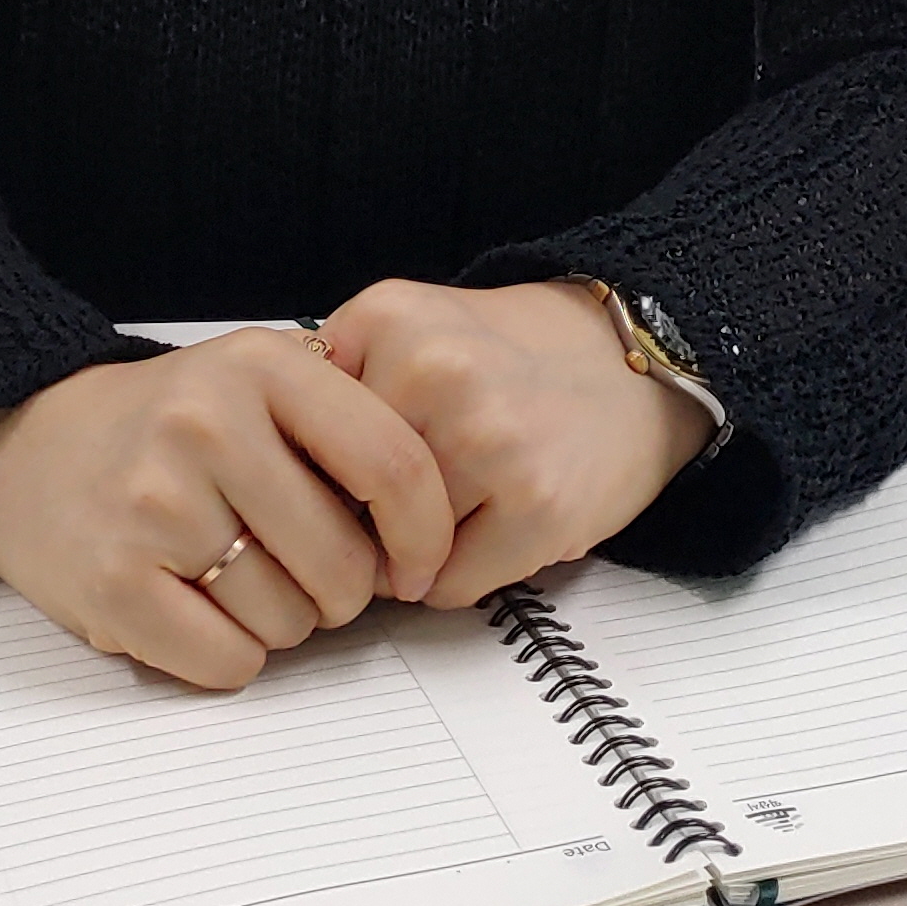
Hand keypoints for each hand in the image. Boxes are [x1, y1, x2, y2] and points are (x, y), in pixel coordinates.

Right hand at [0, 331, 456, 691]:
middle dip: (340, 590)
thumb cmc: (162, 426)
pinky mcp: (112, 580)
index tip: (418, 566)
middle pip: (344, 563)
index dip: (425, 534)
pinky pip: (227, 661)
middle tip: (298, 569)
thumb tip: (426, 533)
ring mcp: (154, 504)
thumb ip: (342, 430)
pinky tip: (194, 609)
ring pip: (289, 621)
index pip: (394, 464)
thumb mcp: (255, 383)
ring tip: (231, 577)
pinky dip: (226, 655)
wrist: (21, 442)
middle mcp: (207, 425)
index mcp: (261, 367)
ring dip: (280, 623)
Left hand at [315, 279, 708, 607]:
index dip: (311, 472)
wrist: (631, 364)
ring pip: (393, 551)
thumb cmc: (512, 358)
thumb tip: (275, 487)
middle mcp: (434, 370)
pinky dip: (459, 578)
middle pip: (341, 499)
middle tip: (403, 502)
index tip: (330, 481)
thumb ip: (339, 384)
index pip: (297, 435)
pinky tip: (493, 529)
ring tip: (461, 505)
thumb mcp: (410, 330)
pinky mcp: (536, 507)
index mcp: (388, 318)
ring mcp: (488, 439)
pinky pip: (447, 587)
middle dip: (360, 522)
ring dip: (414, 554)